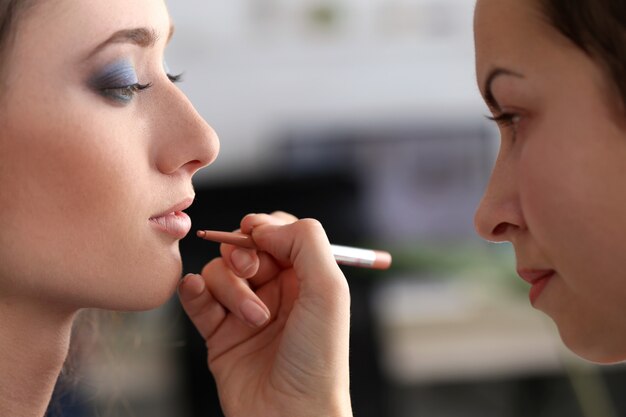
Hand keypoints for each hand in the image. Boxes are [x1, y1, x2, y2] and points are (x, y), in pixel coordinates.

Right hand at [178, 212, 352, 416]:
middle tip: (252, 270)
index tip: (256, 233)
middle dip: (243, 252)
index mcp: (305, 278)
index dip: (264, 227)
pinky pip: (197, 298)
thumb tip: (263, 227)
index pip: (279, 233)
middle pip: (245, 247)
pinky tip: (196, 291)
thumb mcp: (329, 291)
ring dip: (231, 288)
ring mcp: (244, 311)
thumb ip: (305, 243)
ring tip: (253, 320)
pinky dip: (193, 290)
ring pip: (220, 272)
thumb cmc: (318, 358)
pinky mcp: (218, 333)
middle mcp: (276, 291)